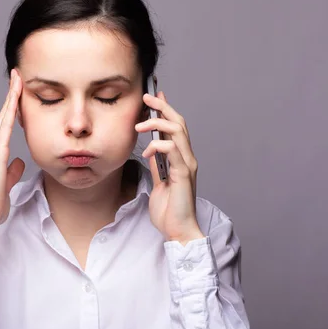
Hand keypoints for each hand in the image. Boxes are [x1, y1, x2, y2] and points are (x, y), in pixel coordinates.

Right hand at [0, 69, 24, 249]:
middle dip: (11, 94)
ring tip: (18, 80)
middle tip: (17, 75)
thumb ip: (11, 170)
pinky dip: (9, 113)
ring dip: (11, 98)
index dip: (12, 106)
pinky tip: (15, 100)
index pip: (5, 124)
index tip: (18, 90)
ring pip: (3, 117)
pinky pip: (4, 128)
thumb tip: (18, 162)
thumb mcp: (6, 183)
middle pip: (3, 115)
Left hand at [134, 88, 203, 245]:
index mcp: (182, 159)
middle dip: (163, 107)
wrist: (178, 230)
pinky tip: (147, 151)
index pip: (176, 128)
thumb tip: (152, 151)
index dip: (166, 110)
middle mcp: (187, 159)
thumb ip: (159, 166)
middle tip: (147, 98)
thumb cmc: (169, 210)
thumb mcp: (159, 183)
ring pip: (178, 132)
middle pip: (179, 123)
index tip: (154, 97)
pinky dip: (158, 145)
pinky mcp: (184, 174)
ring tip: (139, 126)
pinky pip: (172, 150)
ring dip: (158, 123)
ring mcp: (187, 165)